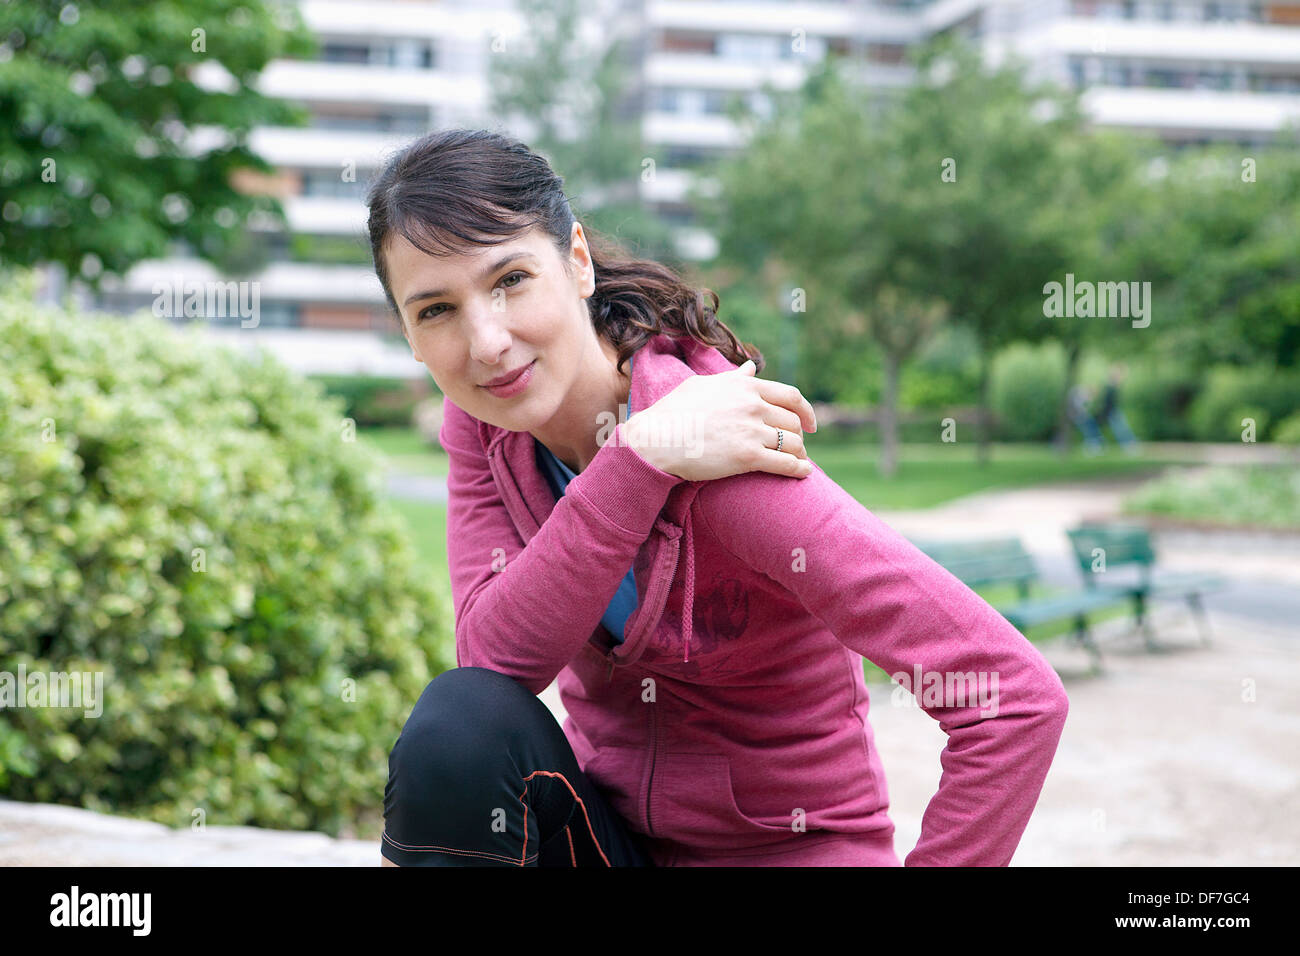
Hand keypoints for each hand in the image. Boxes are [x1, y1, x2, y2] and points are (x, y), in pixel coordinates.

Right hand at [625, 359, 817, 481]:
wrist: (655, 440)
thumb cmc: (674, 412)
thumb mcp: (703, 385)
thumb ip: (733, 378)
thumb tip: (751, 368)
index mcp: (745, 386)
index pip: (791, 396)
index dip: (806, 411)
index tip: (810, 423)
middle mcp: (752, 405)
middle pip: (793, 421)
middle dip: (800, 435)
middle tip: (797, 446)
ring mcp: (751, 431)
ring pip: (792, 443)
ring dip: (799, 454)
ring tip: (798, 461)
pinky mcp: (747, 457)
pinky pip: (785, 464)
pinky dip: (799, 470)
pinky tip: (803, 474)